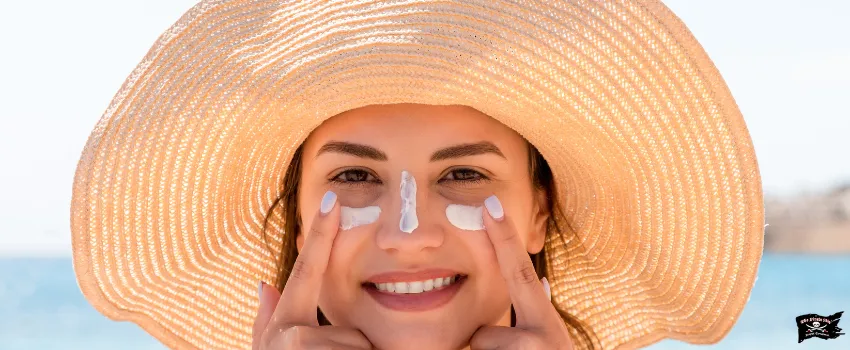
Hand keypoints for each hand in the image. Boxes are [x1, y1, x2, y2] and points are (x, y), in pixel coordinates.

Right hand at [252, 191, 372, 349]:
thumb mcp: (267, 349)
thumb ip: (269, 318)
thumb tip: (266, 285)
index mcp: (284, 324)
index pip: (306, 270)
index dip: (320, 235)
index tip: (332, 201)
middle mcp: (294, 335)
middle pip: (348, 326)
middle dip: (347, 345)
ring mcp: (309, 349)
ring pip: (360, 344)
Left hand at [470, 195, 573, 349]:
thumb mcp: (555, 341)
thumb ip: (541, 315)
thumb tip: (540, 282)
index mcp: (550, 325)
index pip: (522, 274)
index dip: (505, 239)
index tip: (490, 205)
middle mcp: (543, 334)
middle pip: (486, 326)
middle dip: (488, 339)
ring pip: (481, 344)